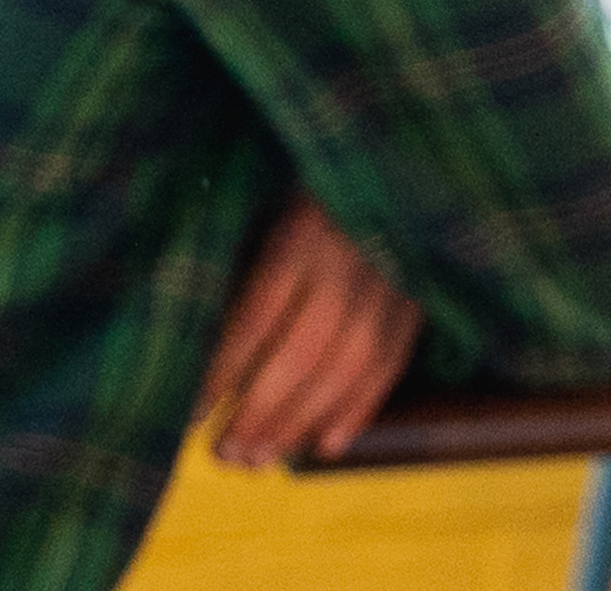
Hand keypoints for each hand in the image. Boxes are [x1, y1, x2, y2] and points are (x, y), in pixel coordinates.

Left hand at [194, 197, 421, 469]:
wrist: (391, 150)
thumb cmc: (305, 179)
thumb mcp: (264, 202)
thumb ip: (238, 264)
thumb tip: (198, 346)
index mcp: (302, 228)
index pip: (257, 315)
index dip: (223, 371)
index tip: (191, 414)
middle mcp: (350, 258)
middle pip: (303, 351)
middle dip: (260, 412)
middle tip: (224, 455)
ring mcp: (393, 280)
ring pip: (348, 365)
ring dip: (303, 422)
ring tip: (260, 460)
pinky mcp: (419, 294)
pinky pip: (391, 361)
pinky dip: (360, 408)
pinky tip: (327, 445)